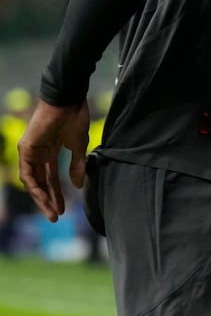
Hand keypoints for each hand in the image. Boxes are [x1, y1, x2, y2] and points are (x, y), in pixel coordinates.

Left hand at [16, 99, 89, 221]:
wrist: (68, 99)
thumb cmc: (75, 118)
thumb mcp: (79, 146)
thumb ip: (78, 166)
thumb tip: (78, 186)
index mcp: (51, 151)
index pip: (51, 178)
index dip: (57, 194)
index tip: (64, 209)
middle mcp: (38, 153)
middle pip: (41, 182)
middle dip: (49, 200)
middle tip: (56, 216)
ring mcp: (30, 151)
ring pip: (32, 180)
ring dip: (41, 197)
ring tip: (51, 211)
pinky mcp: (26, 148)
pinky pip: (27, 172)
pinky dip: (34, 186)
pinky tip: (43, 196)